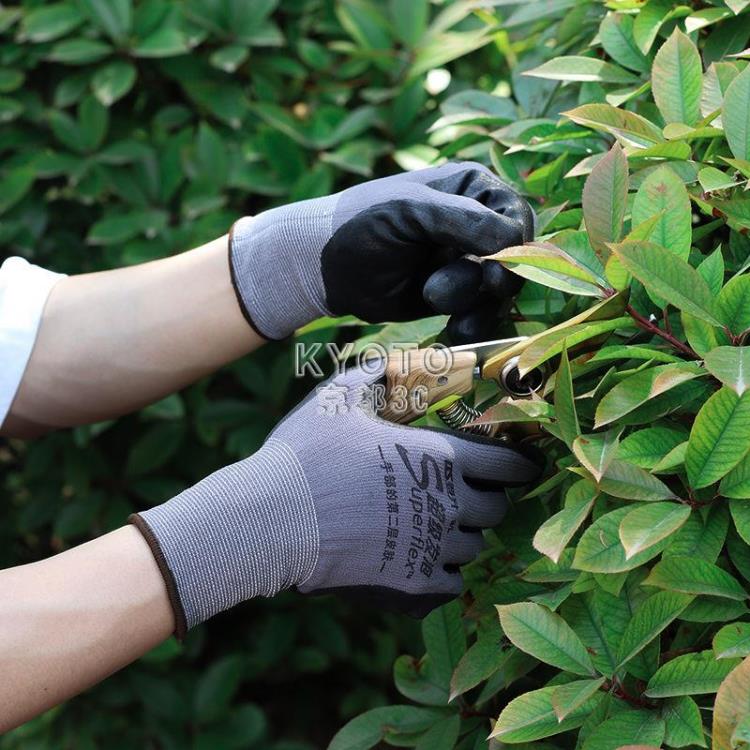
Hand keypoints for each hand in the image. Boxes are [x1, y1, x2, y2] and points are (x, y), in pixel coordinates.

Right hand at [130, 364, 539, 635]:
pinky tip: (421, 555)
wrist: (272, 518)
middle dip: (486, 497)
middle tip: (463, 490)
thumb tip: (395, 361)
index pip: (509, 465)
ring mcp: (432, 550)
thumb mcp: (340, 396)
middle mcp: (448, 506)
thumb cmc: (308, 451)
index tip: (520, 463)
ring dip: (462, 533)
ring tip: (435, 523)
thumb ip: (377, 374)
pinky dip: (444, 570)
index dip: (520, 463)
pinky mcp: (412, 584)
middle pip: (496, 509)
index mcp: (440, 459)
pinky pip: (452, 583)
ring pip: (473, 547)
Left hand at [229, 162, 533, 341]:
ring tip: (445, 315)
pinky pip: (480, 313)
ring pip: (499, 293)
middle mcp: (477, 225)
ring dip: (478, 308)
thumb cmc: (362, 224)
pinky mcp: (455, 296)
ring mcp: (467, 263)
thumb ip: (462, 221)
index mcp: (473, 189)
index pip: (517, 217)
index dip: (514, 249)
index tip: (492, 272)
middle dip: (486, 282)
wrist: (325, 268)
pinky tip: (454, 332)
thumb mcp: (409, 212)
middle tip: (445, 293)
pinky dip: (472, 326)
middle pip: (515, 260)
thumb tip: (514, 240)